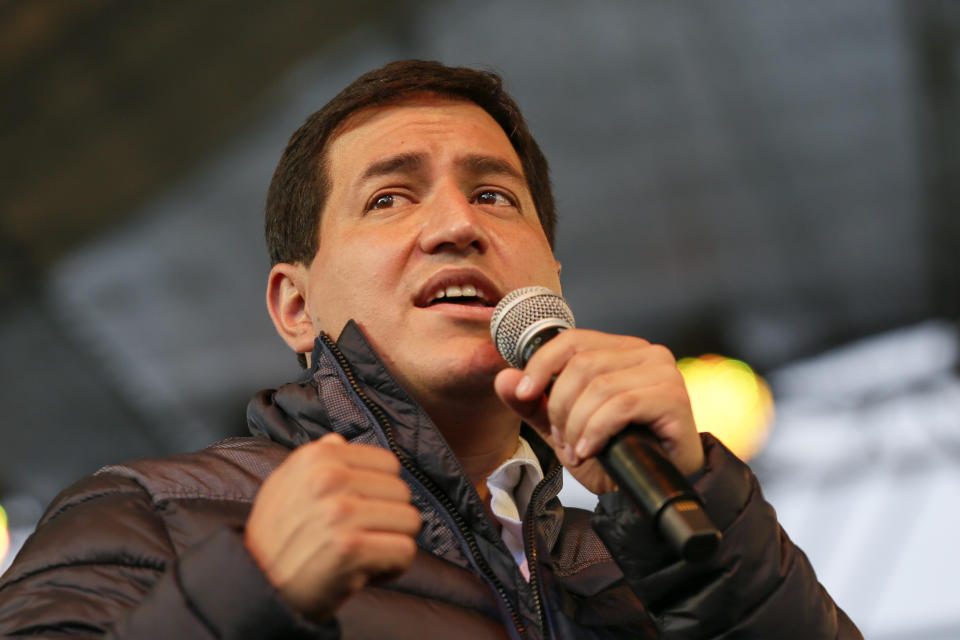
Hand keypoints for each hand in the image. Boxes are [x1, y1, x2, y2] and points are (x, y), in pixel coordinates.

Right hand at [244, 433, 420, 620]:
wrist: (256, 589)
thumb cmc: (274, 539)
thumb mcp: (283, 485)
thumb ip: (315, 459)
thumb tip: (340, 440)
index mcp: (316, 457)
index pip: (388, 463)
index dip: (380, 491)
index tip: (361, 510)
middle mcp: (329, 479)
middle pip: (402, 492)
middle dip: (389, 518)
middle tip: (360, 536)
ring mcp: (341, 513)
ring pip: (409, 521)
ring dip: (391, 542)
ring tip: (363, 553)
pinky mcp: (352, 549)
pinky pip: (405, 551)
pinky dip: (392, 567)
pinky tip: (366, 571)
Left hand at [494, 329, 703, 494]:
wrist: (654, 489)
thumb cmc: (618, 454)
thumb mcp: (564, 428)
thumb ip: (534, 404)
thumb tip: (504, 379)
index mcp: (619, 350)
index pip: (572, 340)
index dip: (541, 364)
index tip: (523, 392)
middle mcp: (645, 353)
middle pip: (582, 364)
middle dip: (560, 407)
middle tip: (561, 440)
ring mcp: (662, 373)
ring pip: (599, 387)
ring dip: (577, 425)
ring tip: (577, 450)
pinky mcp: (673, 397)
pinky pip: (621, 406)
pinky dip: (596, 431)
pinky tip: (591, 451)